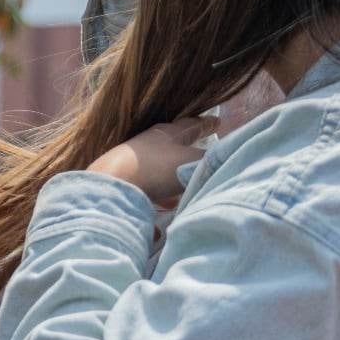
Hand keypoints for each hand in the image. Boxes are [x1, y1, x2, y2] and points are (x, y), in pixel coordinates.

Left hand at [87, 115, 214, 207]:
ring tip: (186, 185)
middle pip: (173, 144)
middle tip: (201, 148)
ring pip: (160, 168)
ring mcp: (135, 165)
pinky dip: (159, 200)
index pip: (190, 126)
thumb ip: (210, 161)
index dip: (204, 125)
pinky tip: (162, 219)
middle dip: (188, 147)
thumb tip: (227, 157)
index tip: (216, 121)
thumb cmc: (156, 168)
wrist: (112, 186)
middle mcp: (149, 145)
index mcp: (166, 134)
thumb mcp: (191, 162)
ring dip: (174, 175)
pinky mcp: (125, 185)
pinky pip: (148, 192)